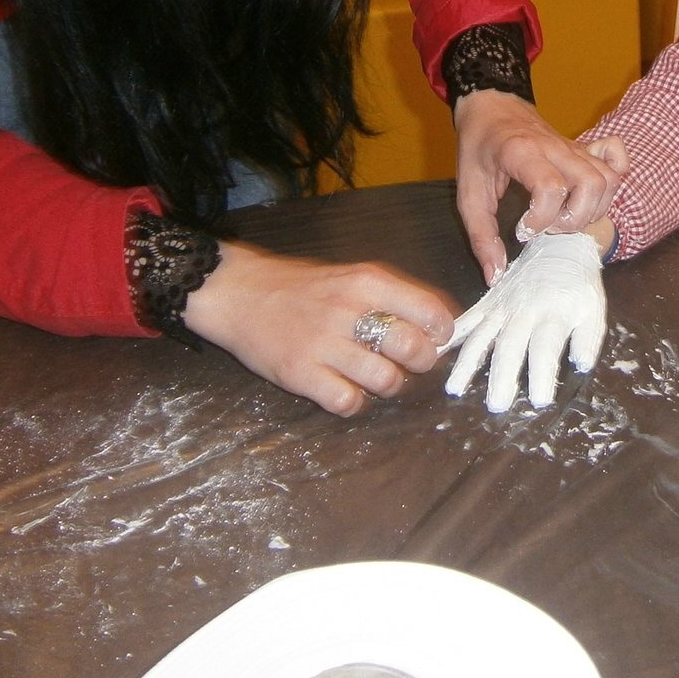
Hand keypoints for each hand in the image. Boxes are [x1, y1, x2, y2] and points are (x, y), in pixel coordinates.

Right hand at [182, 241, 455, 416]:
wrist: (237, 292)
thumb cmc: (301, 287)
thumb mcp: (350, 275)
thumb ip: (392, 296)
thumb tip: (441, 324)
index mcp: (366, 280)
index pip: (431, 312)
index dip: (441, 333)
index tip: (435, 339)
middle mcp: (349, 309)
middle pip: (414, 350)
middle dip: (421, 363)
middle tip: (406, 362)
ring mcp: (323, 343)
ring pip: (387, 381)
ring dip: (388, 385)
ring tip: (372, 376)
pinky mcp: (300, 373)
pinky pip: (349, 402)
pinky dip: (353, 402)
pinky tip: (344, 388)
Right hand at [442, 230, 605, 411]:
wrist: (559, 247)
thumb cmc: (579, 285)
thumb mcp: (595, 309)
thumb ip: (588, 338)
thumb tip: (582, 364)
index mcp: (552, 314)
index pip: (546, 348)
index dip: (542, 373)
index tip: (538, 400)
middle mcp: (523, 311)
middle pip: (509, 347)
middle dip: (501, 376)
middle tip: (496, 405)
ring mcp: (501, 307)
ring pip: (481, 336)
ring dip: (467, 362)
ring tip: (455, 388)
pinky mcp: (488, 303)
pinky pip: (466, 320)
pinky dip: (450, 336)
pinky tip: (435, 352)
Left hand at [453, 91, 627, 283]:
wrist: (492, 106)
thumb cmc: (478, 149)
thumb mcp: (468, 192)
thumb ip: (480, 236)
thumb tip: (495, 276)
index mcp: (522, 153)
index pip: (551, 188)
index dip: (540, 219)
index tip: (522, 229)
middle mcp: (555, 148)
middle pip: (592, 184)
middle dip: (574, 219)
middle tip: (547, 226)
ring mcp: (574, 148)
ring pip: (608, 179)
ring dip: (592, 209)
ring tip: (563, 216)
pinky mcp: (584, 151)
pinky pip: (616, 163)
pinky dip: (613, 182)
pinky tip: (589, 196)